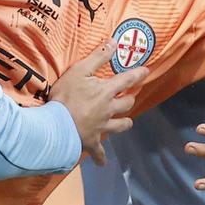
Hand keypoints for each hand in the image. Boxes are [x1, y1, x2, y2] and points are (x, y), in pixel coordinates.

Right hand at [50, 39, 147, 165]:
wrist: (57, 125)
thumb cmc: (66, 96)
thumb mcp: (79, 70)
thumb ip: (98, 57)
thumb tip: (114, 42)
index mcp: (107, 91)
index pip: (127, 79)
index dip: (138, 74)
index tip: (147, 71)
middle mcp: (109, 109)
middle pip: (127, 104)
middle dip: (130, 99)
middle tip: (130, 96)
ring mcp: (102, 127)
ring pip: (121, 126)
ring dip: (124, 123)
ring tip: (126, 122)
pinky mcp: (92, 142)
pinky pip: (99, 152)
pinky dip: (101, 158)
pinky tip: (102, 163)